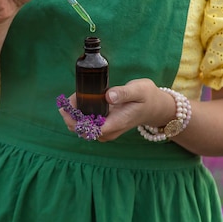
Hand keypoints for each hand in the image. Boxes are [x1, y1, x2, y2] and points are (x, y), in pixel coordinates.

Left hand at [59, 79, 175, 141]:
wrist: (155, 107)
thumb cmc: (147, 97)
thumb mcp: (139, 90)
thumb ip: (124, 93)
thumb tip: (109, 96)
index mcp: (116, 123)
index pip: (90, 129)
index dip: (75, 120)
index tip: (67, 107)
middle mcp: (109, 131)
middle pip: (83, 131)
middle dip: (71, 116)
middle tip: (68, 99)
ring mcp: (107, 130)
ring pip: (83, 129)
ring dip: (74, 115)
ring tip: (72, 99)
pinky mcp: (105, 126)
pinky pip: (88, 125)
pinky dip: (80, 115)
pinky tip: (79, 102)